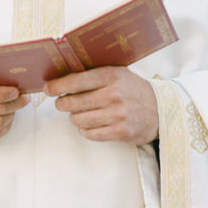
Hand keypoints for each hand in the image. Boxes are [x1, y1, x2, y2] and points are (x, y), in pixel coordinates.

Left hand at [44, 66, 158, 142]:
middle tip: (62, 103)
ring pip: (78, 119)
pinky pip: (89, 133)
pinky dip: (85, 130)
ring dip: (74, 117)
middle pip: (72, 103)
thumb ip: (95, 74)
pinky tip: (90, 124)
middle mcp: (113, 95)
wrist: (160, 110)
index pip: (75, 81)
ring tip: (80, 113)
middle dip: (62, 104)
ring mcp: (116, 115)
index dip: (57, 86)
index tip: (48, 89)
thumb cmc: (133, 89)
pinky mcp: (119, 132)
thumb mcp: (118, 73)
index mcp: (111, 76)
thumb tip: (62, 76)